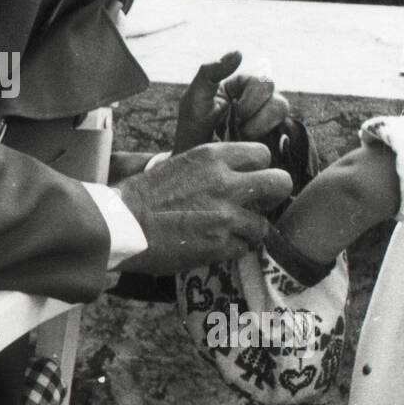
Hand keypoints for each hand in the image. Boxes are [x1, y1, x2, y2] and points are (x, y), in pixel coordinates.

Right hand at [114, 141, 292, 273]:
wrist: (122, 224)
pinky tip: (212, 245)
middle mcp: (225, 183)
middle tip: (257, 204)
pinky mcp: (219, 246)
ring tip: (228, 231)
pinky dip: (231, 250)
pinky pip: (243, 249)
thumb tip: (238, 175)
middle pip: (281, 183)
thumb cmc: (145, 194)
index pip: (263, 154)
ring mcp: (225, 216)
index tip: (249, 178)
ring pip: (263, 225)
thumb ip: (213, 167)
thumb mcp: (181, 163)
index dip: (258, 168)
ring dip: (248, 230)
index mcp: (212, 156)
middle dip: (273, 195)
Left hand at [173, 50, 289, 152]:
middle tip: (237, 126)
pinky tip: (250, 146)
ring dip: (261, 126)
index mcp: (239, 86)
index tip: (233, 111)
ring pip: (282, 110)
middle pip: (275, 94)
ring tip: (241, 137)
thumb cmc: (192, 131)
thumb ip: (209, 72)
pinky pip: (287, 133)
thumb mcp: (194, 100)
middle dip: (255, 112)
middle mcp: (257, 100)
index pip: (261, 79)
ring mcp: (267, 120)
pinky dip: (268, 139)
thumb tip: (239, 52)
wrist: (196, 168)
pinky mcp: (274, 139)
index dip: (251, 96)